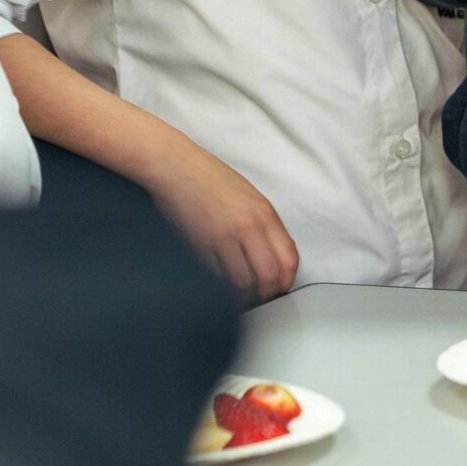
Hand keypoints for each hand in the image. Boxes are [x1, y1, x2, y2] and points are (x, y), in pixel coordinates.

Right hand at [142, 140, 300, 304]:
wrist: (176, 166)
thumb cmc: (211, 179)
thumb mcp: (250, 197)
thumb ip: (265, 225)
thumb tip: (275, 258)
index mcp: (265, 213)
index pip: (289, 259)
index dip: (286, 281)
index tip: (278, 288)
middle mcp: (249, 226)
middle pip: (270, 276)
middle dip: (267, 294)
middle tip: (259, 299)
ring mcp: (224, 237)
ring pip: (245, 282)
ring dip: (244, 296)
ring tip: (240, 297)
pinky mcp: (200, 245)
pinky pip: (218, 278)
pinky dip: (222, 289)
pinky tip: (221, 288)